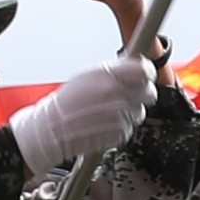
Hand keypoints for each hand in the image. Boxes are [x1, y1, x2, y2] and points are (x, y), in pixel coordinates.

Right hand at [3, 57, 149, 176]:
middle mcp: (114, 93)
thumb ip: (115, 70)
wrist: (51, 128)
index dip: (147, 73)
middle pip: (148, 92)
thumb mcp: (88, 75)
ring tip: (110, 111)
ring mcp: (118, 114)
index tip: (145, 76)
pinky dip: (121, 127)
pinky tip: (106, 123)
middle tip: (129, 95)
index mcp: (107, 74)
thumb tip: (137, 67)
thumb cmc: (68, 102)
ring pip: (140, 112)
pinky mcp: (118, 133)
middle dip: (141, 94)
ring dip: (130, 112)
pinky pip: (130, 128)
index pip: (145, 69)